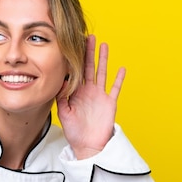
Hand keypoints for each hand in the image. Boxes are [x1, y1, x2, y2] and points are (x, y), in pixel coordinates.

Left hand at [56, 35, 124, 158]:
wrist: (87, 146)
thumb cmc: (74, 132)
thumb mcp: (64, 114)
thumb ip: (61, 99)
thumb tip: (59, 83)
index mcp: (76, 92)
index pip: (74, 71)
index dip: (74, 58)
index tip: (71, 44)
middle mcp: (88, 90)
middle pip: (88, 67)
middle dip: (88, 52)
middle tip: (88, 36)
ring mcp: (100, 95)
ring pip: (102, 72)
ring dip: (103, 59)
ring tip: (103, 45)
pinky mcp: (110, 103)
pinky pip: (115, 88)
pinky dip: (118, 78)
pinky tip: (121, 68)